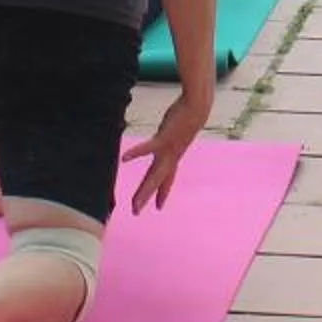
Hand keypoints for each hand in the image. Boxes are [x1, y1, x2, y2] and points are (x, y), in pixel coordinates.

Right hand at [120, 90, 210, 212]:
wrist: (197, 109)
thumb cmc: (186, 117)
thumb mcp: (177, 130)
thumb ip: (169, 135)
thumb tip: (165, 134)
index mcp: (173, 156)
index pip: (168, 178)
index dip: (163, 192)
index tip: (159, 206)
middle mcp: (171, 157)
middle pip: (157, 181)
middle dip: (147, 197)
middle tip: (136, 212)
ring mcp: (167, 150)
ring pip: (154, 175)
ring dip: (145, 190)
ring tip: (135, 203)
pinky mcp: (163, 139)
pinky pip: (148, 148)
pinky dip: (136, 152)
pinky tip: (124, 158)